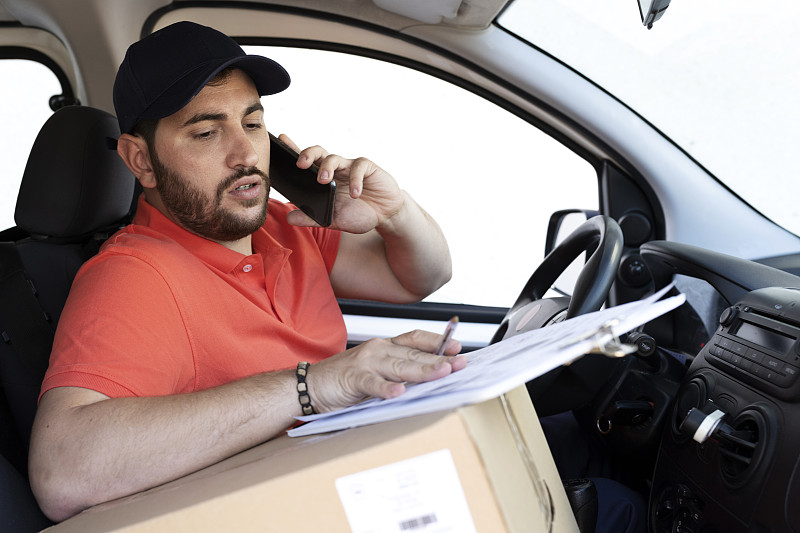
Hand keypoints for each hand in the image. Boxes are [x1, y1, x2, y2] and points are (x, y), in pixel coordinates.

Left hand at [276, 134, 405, 233]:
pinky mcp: (368, 168)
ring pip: (334, 157)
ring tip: (324, 181)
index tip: (281, 139)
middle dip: (307, 154)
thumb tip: (289, 218)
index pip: (307, 162)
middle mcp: (335, 169)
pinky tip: (355, 194)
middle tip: (300, 165)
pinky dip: (356, 180)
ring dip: (327, 168)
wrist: (386, 215)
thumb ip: (312, 218)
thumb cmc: (358, 213)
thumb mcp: (333, 220)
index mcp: (324, 178)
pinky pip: (358, 167)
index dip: (293, 149)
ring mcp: (351, 167)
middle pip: (318, 152)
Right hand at [306, 330, 464, 412]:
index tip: (457, 348)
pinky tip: (399, 392)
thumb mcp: (375, 373)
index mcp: (384, 347)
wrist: (306, 385)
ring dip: (422, 370)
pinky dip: (386, 388)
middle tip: (460, 364)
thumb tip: (428, 380)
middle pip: (413, 354)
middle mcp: (377, 350)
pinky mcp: (352, 378)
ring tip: (442, 373)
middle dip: (439, 359)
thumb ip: (397, 374)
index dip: (437, 342)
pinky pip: (372, 383)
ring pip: (399, 366)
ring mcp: (365, 362)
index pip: (415, 339)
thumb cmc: (342, 381)